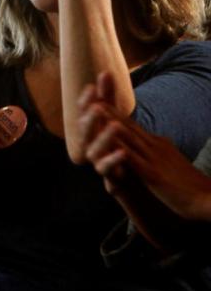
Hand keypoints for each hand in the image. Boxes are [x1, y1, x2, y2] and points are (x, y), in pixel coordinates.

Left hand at [82, 72, 210, 220]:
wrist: (207, 198)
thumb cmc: (190, 184)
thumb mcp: (171, 161)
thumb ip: (159, 153)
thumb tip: (152, 144)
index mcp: (158, 143)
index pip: (132, 124)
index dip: (114, 112)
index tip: (98, 99)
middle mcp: (155, 146)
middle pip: (128, 123)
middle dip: (108, 109)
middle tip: (91, 93)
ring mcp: (154, 158)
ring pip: (128, 136)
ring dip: (110, 120)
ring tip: (95, 106)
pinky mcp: (153, 174)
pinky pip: (134, 159)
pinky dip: (121, 149)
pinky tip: (109, 141)